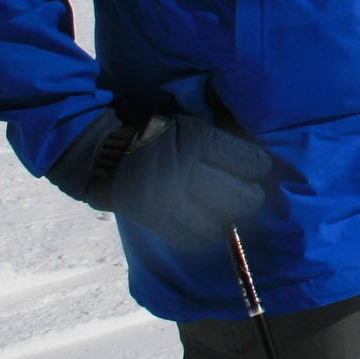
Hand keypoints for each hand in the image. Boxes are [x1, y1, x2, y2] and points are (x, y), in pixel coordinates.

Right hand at [67, 114, 271, 249]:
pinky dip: (203, 236)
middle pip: (238, 197)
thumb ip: (217, 132)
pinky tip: (207, 228)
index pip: (246, 161)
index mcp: (196, 139)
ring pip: (217, 223)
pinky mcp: (153, 220)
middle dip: (249, 198)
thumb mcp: (186, 120)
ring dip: (227, 221)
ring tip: (228, 214)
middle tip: (249, 195)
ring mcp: (168, 199)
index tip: (258, 169)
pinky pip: (190, 238)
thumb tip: (251, 149)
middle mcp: (185, 170)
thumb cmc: (151, 130)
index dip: (258, 167)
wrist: (100, 151)